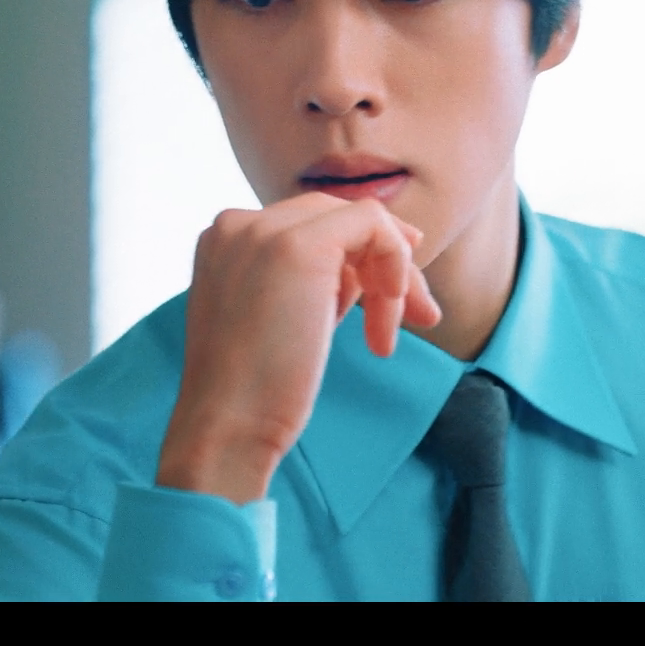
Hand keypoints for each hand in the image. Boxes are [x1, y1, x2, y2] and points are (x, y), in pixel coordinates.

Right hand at [155, 193, 441, 504]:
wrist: (229, 427)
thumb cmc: (254, 390)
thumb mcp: (277, 317)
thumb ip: (309, 283)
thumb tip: (368, 270)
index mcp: (225, 240)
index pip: (309, 225)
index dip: (357, 260)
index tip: (389, 302)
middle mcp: (239, 224)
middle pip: (337, 218)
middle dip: (386, 264)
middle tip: (419, 317)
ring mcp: (265, 230)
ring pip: (360, 220)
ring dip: (392, 275)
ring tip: (389, 335)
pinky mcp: (302, 245)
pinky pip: (374, 225)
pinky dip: (396, 262)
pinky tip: (390, 316)